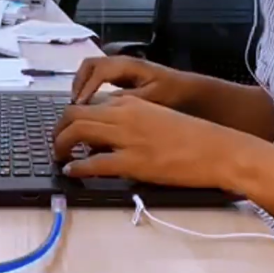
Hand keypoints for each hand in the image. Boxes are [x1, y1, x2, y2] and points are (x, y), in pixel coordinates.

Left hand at [54, 96, 255, 189]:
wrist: (218, 149)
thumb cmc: (190, 136)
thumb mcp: (154, 116)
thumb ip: (127, 119)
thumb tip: (101, 137)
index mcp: (130, 101)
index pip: (87, 103)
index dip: (71, 118)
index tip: (66, 130)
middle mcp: (123, 113)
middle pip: (74, 113)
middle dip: (58, 129)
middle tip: (55, 144)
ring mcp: (127, 137)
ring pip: (78, 131)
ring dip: (61, 144)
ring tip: (59, 156)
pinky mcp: (133, 162)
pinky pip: (94, 162)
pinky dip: (77, 166)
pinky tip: (72, 171)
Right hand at [71, 55, 190, 107]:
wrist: (192, 92)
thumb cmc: (175, 94)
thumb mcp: (154, 97)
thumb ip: (128, 99)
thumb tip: (102, 104)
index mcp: (128, 65)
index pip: (97, 70)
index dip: (86, 87)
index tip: (80, 106)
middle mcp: (120, 63)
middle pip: (89, 65)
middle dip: (78, 83)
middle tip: (74, 105)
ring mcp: (120, 69)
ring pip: (92, 71)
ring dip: (82, 86)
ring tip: (79, 107)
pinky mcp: (122, 78)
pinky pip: (98, 78)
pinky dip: (89, 89)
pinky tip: (91, 107)